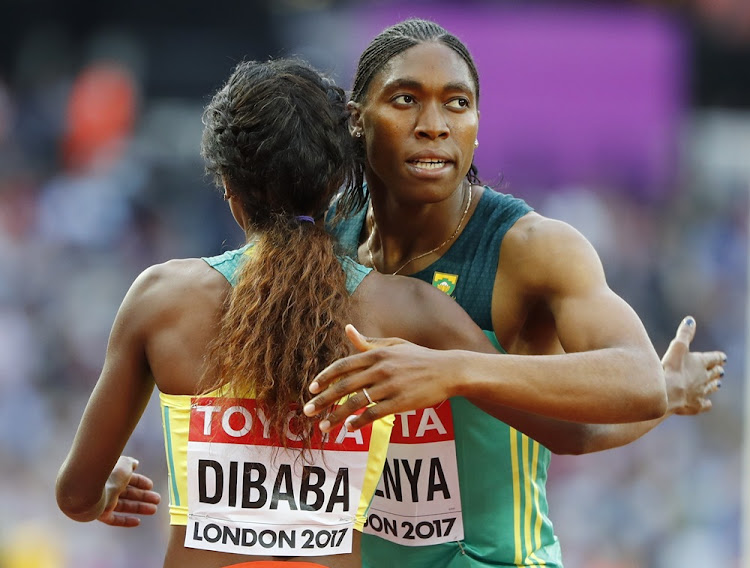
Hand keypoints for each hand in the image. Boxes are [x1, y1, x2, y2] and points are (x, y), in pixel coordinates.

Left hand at [98, 456, 160, 527]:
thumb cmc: (107, 473)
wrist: (86, 487)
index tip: (151, 486)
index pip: (129, 479)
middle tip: (157, 500)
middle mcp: (108, 487)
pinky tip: (137, 522)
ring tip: (154, 510)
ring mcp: (104, 501)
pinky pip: (114, 519)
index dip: (141, 482)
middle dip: (144, 497)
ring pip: (124, 506)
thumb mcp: (124, 464)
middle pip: (128, 493)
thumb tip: (135, 463)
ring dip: (139, 508)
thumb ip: (130, 464)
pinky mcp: (100, 514)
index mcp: (114, 474)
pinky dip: (126, 521)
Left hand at [303, 325, 456, 431]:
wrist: (448, 370)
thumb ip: (368, 342)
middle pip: (344, 386)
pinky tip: (349, 428)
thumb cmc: (419, 357)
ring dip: (337, 417)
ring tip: (323, 428)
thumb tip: (347, 329)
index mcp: (377, 353)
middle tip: (307, 411)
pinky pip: (374, 413)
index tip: (312, 388)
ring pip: (356, 403)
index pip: (343, 366)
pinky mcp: (400, 402)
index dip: (325, 377)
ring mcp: (390, 386)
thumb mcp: (394, 345)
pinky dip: (359, 422)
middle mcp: (380, 368)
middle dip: (323, 400)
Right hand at [661, 316, 725, 415]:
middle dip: (717, 371)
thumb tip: (691, 320)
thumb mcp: (677, 347)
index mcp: (701, 363)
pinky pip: (704, 404)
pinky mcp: (695, 405)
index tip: (723, 357)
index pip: (713, 358)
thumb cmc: (671, 368)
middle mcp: (704, 378)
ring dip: (714, 385)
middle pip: (714, 373)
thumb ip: (684, 333)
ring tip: (718, 384)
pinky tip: (707, 403)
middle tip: (721, 370)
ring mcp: (700, 392)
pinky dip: (706, 403)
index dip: (718, 357)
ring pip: (711, 388)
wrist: (666, 393)